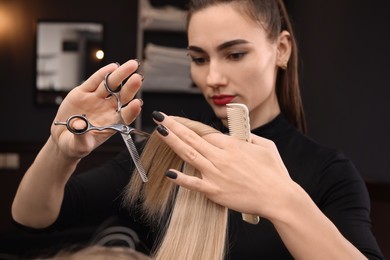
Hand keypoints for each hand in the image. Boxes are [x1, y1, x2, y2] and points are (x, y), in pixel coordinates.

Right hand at [51, 60, 142, 158]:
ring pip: (110, 85)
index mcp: (112, 124)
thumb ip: (81, 137)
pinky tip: (113, 67)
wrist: (62, 136)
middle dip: (131, 87)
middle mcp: (108, 109)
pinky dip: (102, 74)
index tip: (137, 104)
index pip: (125, 116)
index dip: (131, 110)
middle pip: (122, 97)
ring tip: (132, 65)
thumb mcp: (78, 146)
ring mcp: (97, 99)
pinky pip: (95, 81)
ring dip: (121, 75)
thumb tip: (80, 126)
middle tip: (138, 78)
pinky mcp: (84, 92)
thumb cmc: (75, 145)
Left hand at [153, 113, 293, 219]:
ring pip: (189, 155)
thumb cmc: (275, 173)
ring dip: (172, 142)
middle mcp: (221, 157)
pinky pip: (194, 184)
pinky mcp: (215, 192)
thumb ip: (250, 138)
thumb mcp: (266, 146)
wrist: (279, 198)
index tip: (179, 123)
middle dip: (174, 126)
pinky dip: (182, 179)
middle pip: (192, 138)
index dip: (191, 129)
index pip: (206, 133)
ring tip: (159, 131)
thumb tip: (240, 136)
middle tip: (160, 116)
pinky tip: (169, 173)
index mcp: (233, 145)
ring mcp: (216, 174)